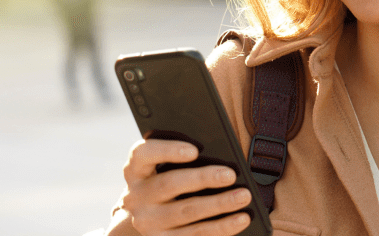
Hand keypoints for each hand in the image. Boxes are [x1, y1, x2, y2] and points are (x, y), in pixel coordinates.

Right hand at [121, 139, 253, 235]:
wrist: (141, 222)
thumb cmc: (162, 184)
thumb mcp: (160, 169)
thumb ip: (179, 159)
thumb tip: (217, 153)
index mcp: (135, 170)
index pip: (143, 154)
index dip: (167, 150)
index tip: (194, 150)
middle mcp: (136, 196)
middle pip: (169, 184)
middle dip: (203, 178)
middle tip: (231, 175)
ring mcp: (146, 222)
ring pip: (186, 213)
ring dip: (218, 205)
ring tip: (243, 196)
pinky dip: (220, 228)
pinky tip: (239, 220)